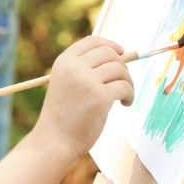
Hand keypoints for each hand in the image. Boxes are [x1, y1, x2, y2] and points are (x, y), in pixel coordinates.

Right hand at [34, 36, 134, 160]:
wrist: (54, 141)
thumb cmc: (64, 115)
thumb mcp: (68, 84)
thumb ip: (88, 69)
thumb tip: (127, 53)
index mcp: (64, 62)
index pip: (92, 41)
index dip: (110, 44)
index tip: (122, 53)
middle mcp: (74, 67)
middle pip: (109, 53)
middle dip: (122, 66)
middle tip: (123, 82)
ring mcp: (87, 81)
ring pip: (120, 69)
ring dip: (128, 82)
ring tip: (124, 96)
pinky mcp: (99, 97)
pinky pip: (124, 87)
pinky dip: (130, 95)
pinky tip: (124, 103)